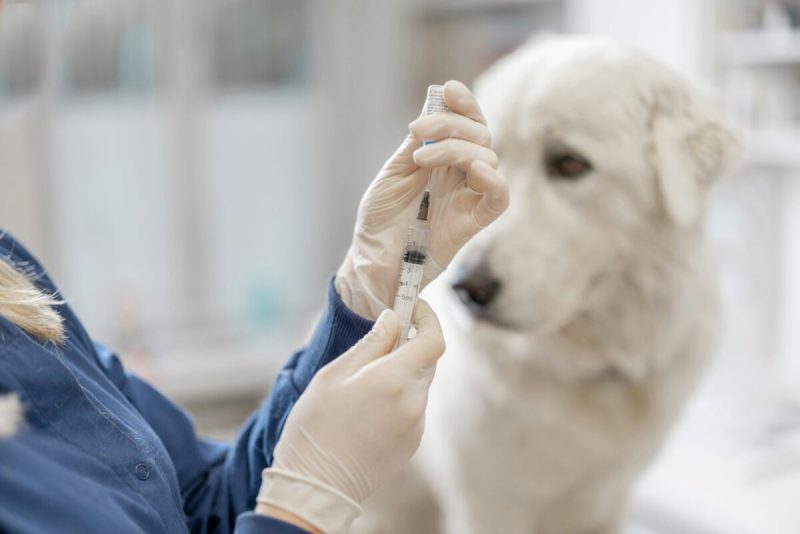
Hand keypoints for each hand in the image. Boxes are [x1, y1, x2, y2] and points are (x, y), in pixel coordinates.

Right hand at [256, 302, 444, 532]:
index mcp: (395, 380)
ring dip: (402, 373)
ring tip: (364, 383)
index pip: (433, 339)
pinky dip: (399, 397)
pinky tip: (368, 408)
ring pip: (419, 384)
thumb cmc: (315, 427)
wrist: (315, 486)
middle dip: (410, 344)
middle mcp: (414, 402)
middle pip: (427, 360)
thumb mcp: (334, 375)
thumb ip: (371, 343)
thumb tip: (393, 319)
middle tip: (383, 339)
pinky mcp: (412, 443)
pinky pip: (413, 407)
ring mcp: (416, 425)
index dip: (428, 318)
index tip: (413, 306)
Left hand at [336, 80, 508, 318]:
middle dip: (451, 123)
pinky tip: (474, 171)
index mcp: (444, 160)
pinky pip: (499, 196)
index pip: (468, 124)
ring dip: (456, 148)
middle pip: (479, 136)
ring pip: (487, 158)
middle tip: (419, 129)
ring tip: (421, 160)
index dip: (464, 104)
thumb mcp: (394, 171)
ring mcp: (469, 196)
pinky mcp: (475, 220)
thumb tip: (435, 107)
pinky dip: (492, 179)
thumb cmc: (380, 219)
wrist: (372, 258)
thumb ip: (417, 143)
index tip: (448, 90)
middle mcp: (461, 175)